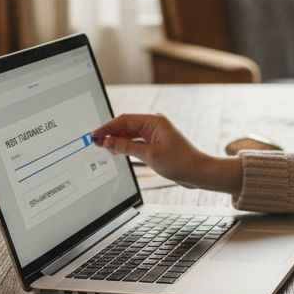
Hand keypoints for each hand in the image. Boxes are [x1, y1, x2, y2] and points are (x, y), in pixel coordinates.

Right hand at [91, 113, 242, 194]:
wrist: (199, 173)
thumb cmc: (180, 163)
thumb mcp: (149, 155)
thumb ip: (126, 147)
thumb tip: (108, 141)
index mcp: (154, 121)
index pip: (124, 120)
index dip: (107, 127)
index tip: (94, 135)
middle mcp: (154, 125)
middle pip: (125, 126)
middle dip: (110, 134)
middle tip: (96, 144)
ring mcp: (155, 134)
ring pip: (129, 135)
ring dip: (117, 141)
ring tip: (105, 149)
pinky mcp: (156, 144)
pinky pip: (136, 142)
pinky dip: (126, 147)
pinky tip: (117, 152)